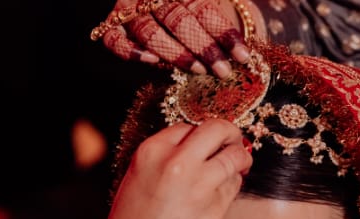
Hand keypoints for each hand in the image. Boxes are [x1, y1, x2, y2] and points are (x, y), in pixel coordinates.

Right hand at [93, 0, 252, 76]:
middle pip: (178, 20)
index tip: (242, 56)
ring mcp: (131, 6)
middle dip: (204, 47)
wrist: (166, 1)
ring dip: (175, 54)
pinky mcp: (114, 22)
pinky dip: (130, 51)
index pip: (203, 8)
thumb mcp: (214, 2)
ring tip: (199, 70)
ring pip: (149, 31)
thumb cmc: (193, 5)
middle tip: (223, 70)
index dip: (223, 32)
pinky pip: (114, 39)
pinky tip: (153, 62)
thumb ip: (220, 15)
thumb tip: (244, 47)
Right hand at [98, 119, 250, 218]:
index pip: (187, 128)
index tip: (208, 144)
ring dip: (239, 159)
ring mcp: (198, 183)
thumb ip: (162, 162)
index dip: (201, 136)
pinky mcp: (214, 207)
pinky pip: (233, 185)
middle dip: (229, 134)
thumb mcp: (137, 181)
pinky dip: (234, 185)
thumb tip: (193, 152)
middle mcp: (175, 161)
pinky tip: (224, 194)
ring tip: (239, 167)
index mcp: (150, 152)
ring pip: (233, 156)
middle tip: (234, 143)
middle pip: (216, 129)